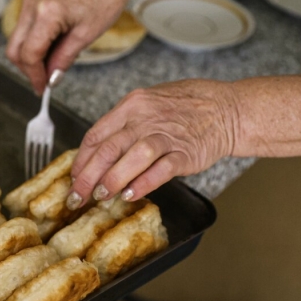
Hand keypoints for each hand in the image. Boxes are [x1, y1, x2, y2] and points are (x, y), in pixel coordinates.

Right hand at [6, 0, 138, 94]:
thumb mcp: (86, 36)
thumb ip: (63, 60)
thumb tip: (50, 79)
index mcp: (47, 12)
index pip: (30, 54)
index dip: (35, 76)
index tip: (43, 89)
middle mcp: (32, 5)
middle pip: (15, 49)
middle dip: (28, 69)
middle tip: (45, 82)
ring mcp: (30, 3)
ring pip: (17, 42)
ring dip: (30, 59)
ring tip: (53, 66)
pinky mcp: (33, 4)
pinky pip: (25, 32)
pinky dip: (34, 46)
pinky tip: (52, 52)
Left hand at [66, 79, 238, 208]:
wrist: (227, 109)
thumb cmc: (185, 107)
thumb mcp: (148, 104)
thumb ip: (124, 125)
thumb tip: (97, 155)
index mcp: (132, 105)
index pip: (96, 135)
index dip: (81, 160)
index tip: (74, 178)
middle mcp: (146, 118)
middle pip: (108, 149)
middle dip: (88, 177)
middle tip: (77, 197)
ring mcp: (166, 135)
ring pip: (132, 158)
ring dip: (113, 180)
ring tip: (101, 196)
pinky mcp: (186, 153)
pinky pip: (161, 170)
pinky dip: (143, 184)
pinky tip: (130, 195)